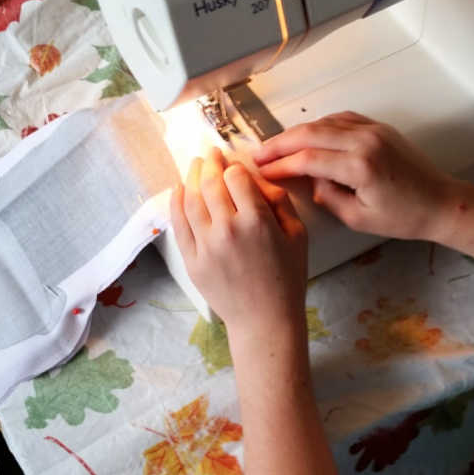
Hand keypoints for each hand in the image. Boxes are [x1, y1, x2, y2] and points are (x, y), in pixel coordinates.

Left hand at [170, 147, 307, 338]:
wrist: (265, 320)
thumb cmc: (287, 277)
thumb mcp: (298, 234)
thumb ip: (278, 200)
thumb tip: (254, 177)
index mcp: (257, 221)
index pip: (236, 177)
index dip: (234, 168)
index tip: (234, 167)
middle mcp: (227, 229)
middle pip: (210, 183)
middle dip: (209, 163)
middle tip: (210, 154)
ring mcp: (205, 245)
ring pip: (191, 199)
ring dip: (191, 176)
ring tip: (195, 165)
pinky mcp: (191, 260)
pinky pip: (178, 224)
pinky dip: (176, 202)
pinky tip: (178, 188)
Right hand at [253, 111, 458, 241]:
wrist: (439, 202)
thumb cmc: (404, 216)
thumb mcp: (359, 218)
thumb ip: (328, 197)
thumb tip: (309, 180)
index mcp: (360, 167)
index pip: (308, 160)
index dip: (281, 165)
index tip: (263, 171)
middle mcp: (365, 141)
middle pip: (309, 134)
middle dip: (280, 143)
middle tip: (259, 154)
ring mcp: (373, 130)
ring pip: (323, 123)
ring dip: (296, 133)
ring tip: (276, 146)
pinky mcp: (378, 127)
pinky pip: (340, 119)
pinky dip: (319, 126)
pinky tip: (306, 136)